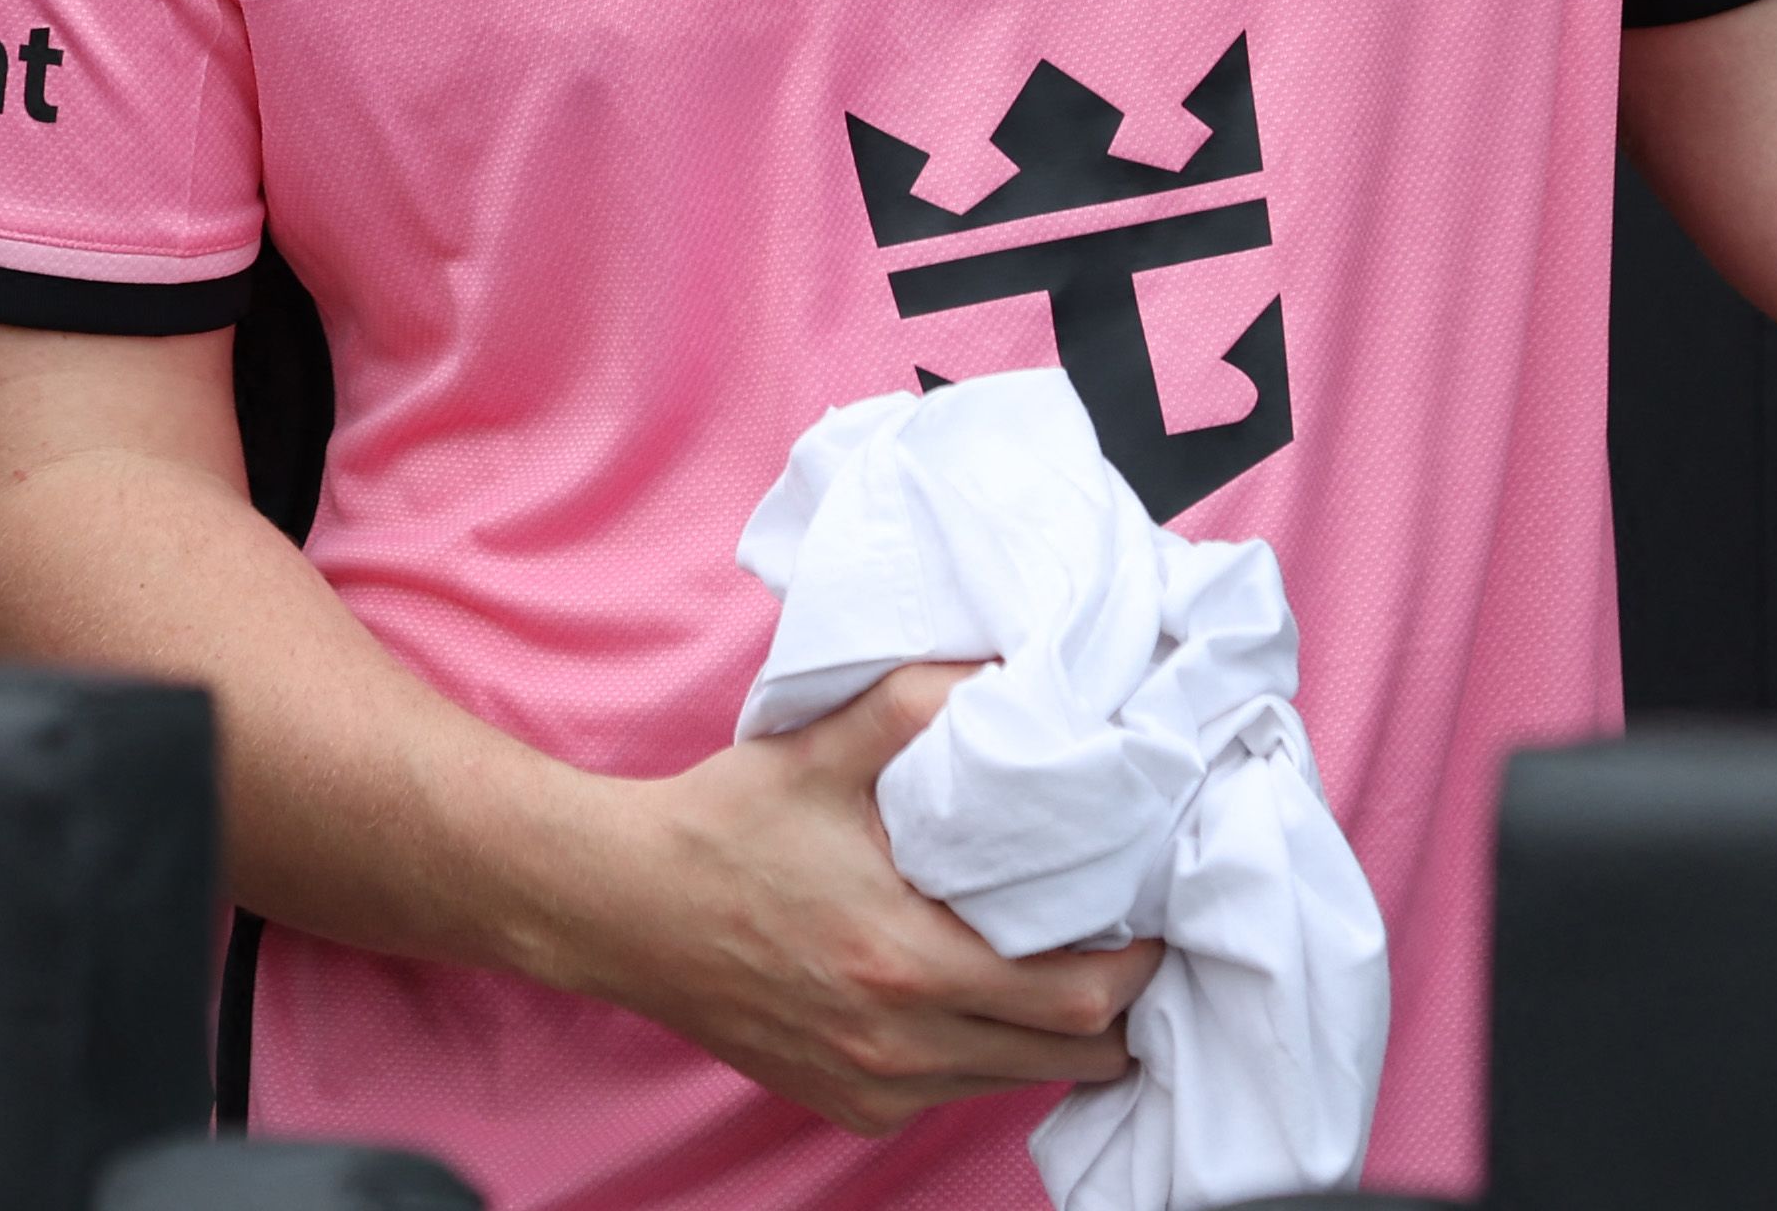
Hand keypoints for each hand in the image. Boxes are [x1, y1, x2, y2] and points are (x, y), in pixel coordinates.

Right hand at [547, 661, 1164, 1136]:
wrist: (620, 906)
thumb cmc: (725, 825)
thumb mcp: (826, 745)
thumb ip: (923, 700)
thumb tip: (1016, 671)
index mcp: (902, 961)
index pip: (1072, 998)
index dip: (1137, 963)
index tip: (1157, 916)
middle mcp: (893, 1045)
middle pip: (1065, 1056)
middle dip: (1119, 1010)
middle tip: (1138, 944)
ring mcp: (869, 1087)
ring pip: (1015, 1081)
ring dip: (1058, 1035)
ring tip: (1077, 963)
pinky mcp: (847, 1105)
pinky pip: (957, 1092)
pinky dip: (993, 1053)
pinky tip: (992, 994)